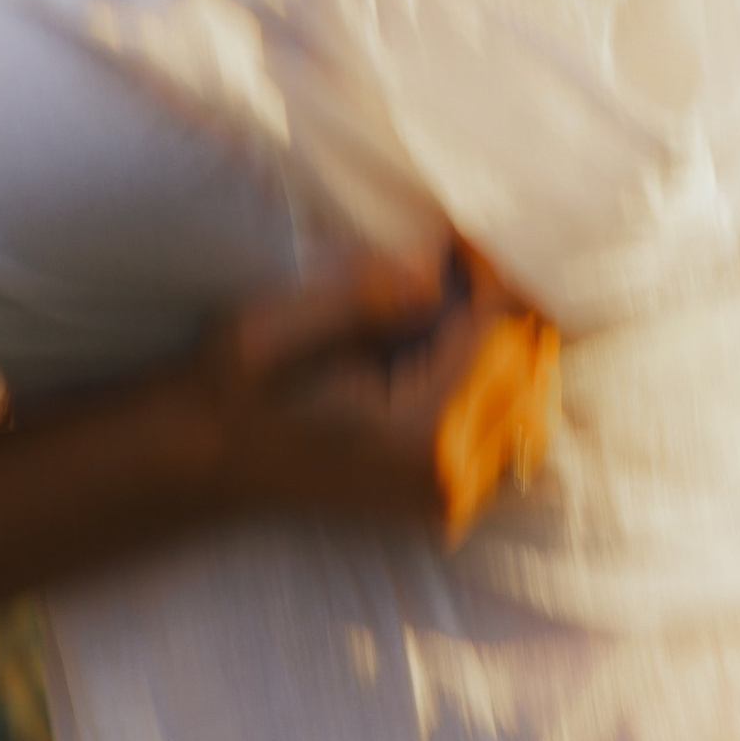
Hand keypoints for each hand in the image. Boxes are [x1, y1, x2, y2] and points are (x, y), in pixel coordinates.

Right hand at [205, 244, 556, 541]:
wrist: (207, 458)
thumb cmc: (236, 388)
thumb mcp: (279, 326)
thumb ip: (366, 297)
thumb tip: (438, 270)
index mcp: (419, 434)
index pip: (498, 336)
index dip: (491, 275)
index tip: (460, 236)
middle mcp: (448, 477)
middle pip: (530, 371)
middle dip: (508, 307)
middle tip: (466, 259)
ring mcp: (450, 500)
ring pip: (533, 407)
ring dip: (515, 347)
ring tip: (469, 298)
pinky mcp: (445, 504)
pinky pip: (512, 440)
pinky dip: (507, 389)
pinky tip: (470, 352)